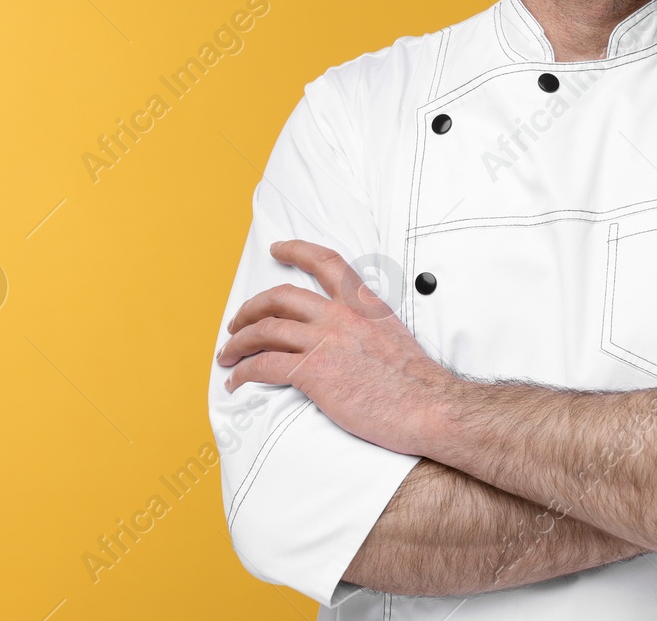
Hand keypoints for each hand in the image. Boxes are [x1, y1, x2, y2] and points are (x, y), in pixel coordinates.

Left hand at [215, 239, 448, 453]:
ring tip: (228, 354)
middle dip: (250, 308)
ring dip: (238, 342)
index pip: (325, 262)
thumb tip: (348, 340)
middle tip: (237, 322)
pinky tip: (237, 380)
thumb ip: (367, 328)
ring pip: (264, 330)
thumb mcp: (394, 335)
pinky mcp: (313, 372)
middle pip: (279, 297)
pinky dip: (243, 372)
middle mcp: (340, 315)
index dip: (296, 250)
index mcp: (363, 304)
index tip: (277, 249)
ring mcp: (325, 341)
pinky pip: (263, 365)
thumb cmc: (415, 382)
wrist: (428, 406)